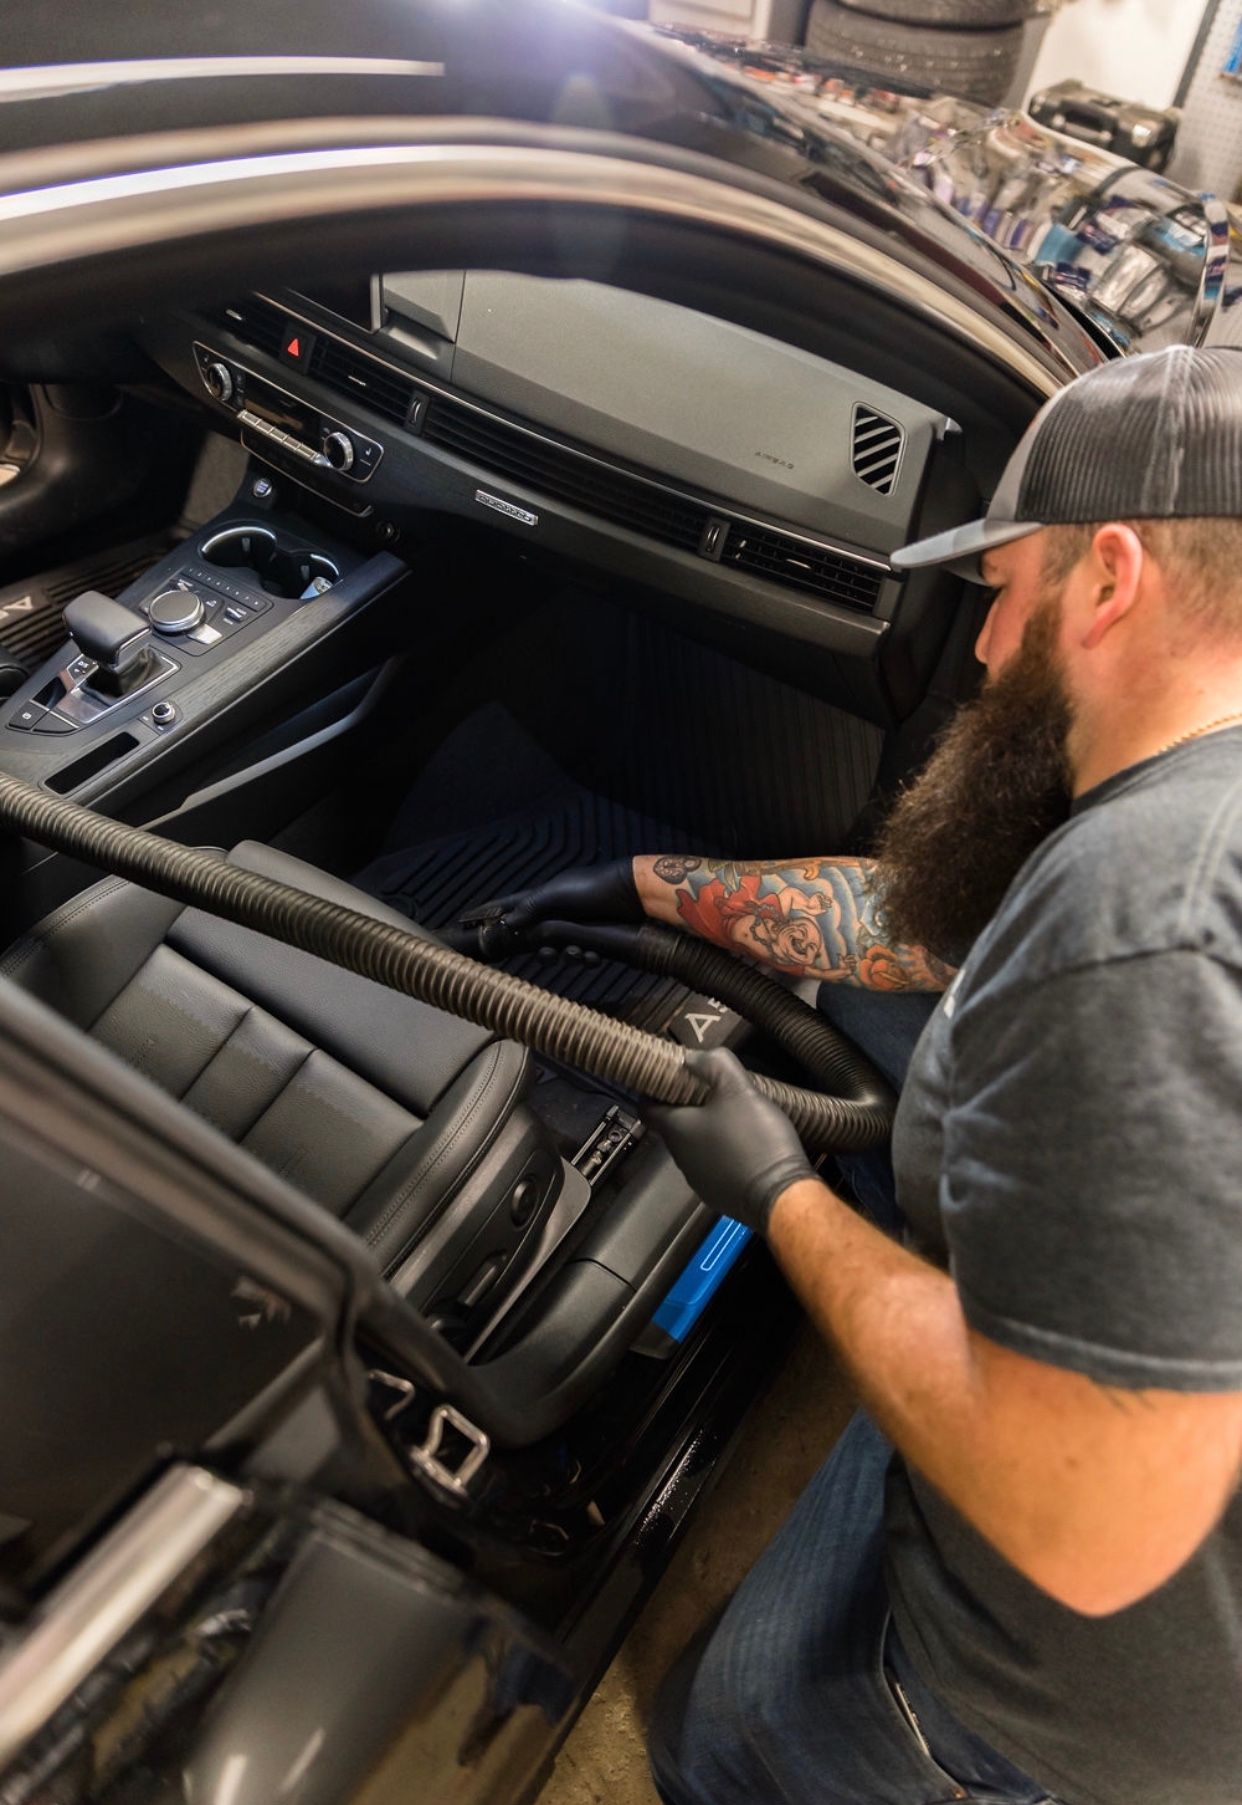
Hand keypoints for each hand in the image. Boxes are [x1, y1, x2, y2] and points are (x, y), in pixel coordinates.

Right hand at [454, 859, 641, 958]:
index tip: (468, 920)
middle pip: (536, 935)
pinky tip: (594, 957)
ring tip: (580, 953)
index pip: (511, 904)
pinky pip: (582, 951)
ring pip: (561, 947)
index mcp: (545, 897)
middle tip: (549, 956)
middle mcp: (558, 910)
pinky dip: (586, 956)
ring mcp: (576, 922)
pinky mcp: (594, 933)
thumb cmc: (594, 888)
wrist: (633, 893)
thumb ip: (532, 907)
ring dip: (569, 954)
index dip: (491, 912)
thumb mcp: (559, 895)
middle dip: (543, 949)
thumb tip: (507, 921)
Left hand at [648, 1048, 814, 1233]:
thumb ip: (714, 1064)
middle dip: (688, 1106)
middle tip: (710, 1089)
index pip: (646, 1107)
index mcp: (676, 1130)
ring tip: (734, 1114)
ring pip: (696, 1147)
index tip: (668, 1077)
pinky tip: (748, 1143)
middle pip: (674, 1126)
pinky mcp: (721, 1194)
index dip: (654, 1089)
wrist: (782, 1196)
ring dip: (709, 1130)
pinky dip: (724, 1152)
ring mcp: (700, 1180)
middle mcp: (682, 1158)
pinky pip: (716, 1166)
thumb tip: (695, 1057)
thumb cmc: (756, 1143)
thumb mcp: (737, 1088)